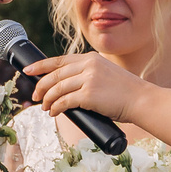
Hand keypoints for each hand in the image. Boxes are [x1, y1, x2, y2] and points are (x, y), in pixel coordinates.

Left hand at [29, 52, 148, 125]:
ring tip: (45, 107)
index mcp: (91, 58)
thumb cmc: (126, 92)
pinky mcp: (89, 94)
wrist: (142, 100)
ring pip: (57, 88)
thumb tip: (66, 86)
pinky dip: (56, 108)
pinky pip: (64, 101)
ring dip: (48, 100)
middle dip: (41, 86)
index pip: (60, 60)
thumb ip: (88, 74)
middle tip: (36, 96)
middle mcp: (88, 65)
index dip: (41, 66)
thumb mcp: (106, 74)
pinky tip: (54, 112)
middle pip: (55, 75)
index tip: (28, 71)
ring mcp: (88, 79)